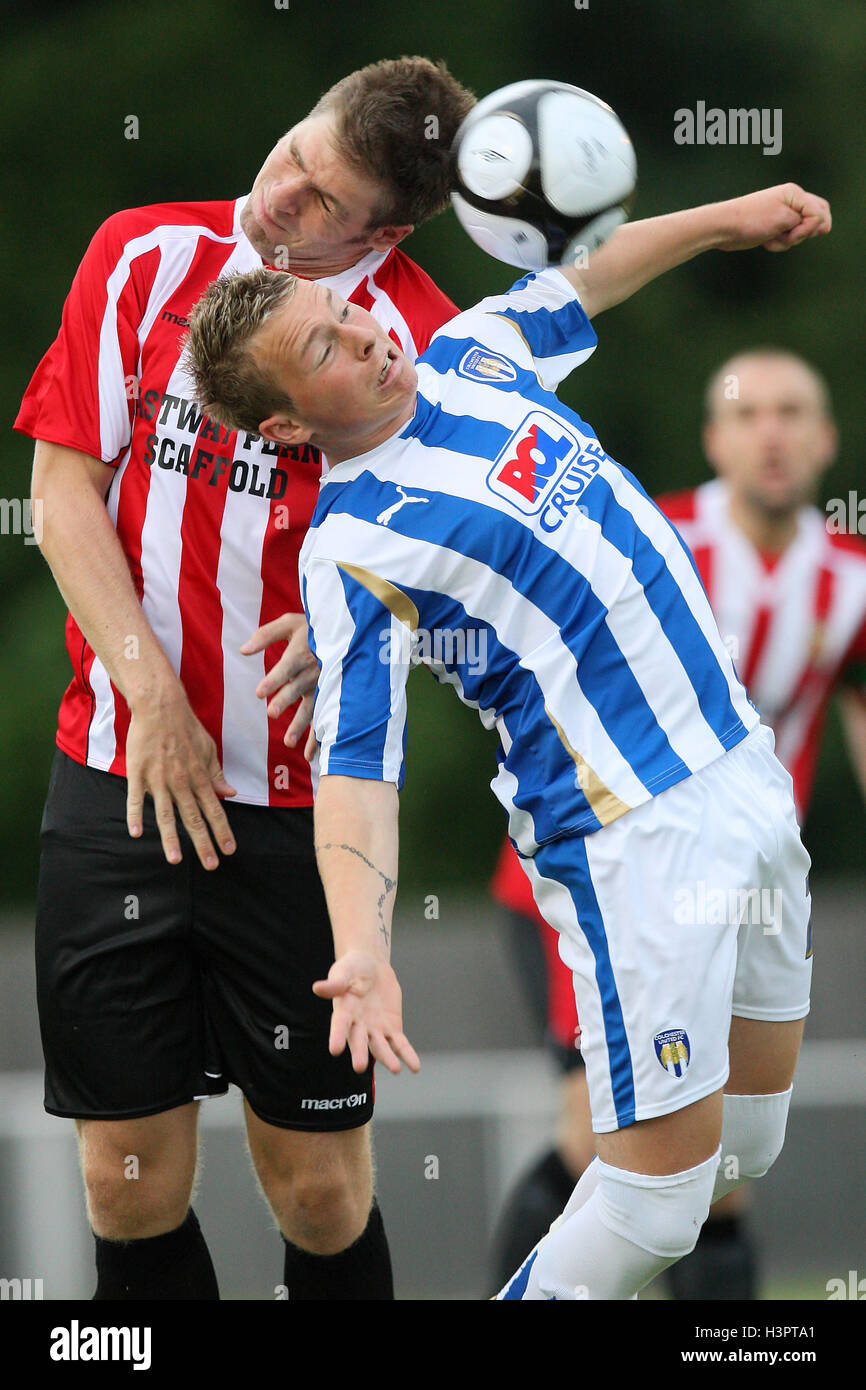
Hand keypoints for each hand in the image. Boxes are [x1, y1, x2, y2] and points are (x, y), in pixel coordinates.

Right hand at [126, 688, 236, 868]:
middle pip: (193, 819)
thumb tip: (231, 794)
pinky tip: (136, 833)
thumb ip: (217, 774)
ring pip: (165, 815)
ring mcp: (158, 780)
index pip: (214, 810)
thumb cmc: (186, 728)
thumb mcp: (209, 750)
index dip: (222, 831)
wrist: (160, 707)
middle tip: (211, 865)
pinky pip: (135, 799)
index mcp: (200, 777)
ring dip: (171, 839)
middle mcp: (181, 782)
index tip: (229, 850)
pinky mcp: (138, 774)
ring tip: (175, 860)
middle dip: (203, 844)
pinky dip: (135, 816)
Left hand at [241, 612, 319, 746]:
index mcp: (303, 652)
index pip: (286, 667)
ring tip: (287, 743)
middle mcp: (314, 671)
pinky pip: (325, 718)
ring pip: (312, 708)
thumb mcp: (290, 623)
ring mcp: (324, 686)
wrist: (348, 632)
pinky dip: (319, 737)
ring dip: (301, 725)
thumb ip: (266, 635)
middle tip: (271, 714)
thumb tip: (243, 650)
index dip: (274, 680)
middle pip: (297, 688)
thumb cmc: (312, 627)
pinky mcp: (330, 697)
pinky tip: (310, 755)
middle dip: (285, 701)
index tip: (259, 693)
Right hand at [313, 950, 420, 1075]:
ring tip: (396, 1068)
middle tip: (359, 1067)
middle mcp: (357, 1026)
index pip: (339, 1026)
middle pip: (359, 1041)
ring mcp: (375, 1030)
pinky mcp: (391, 1028)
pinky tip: (415, 1067)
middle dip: (360, 1053)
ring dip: (388, 1058)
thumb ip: (335, 983)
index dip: (337, 1036)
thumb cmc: (352, 968)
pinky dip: (407, 1055)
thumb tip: (317, 987)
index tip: (335, 1050)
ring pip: (381, 1047)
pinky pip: (399, 1044)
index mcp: (343, 1012)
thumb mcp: (343, 971)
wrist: (371, 966)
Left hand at [716, 183, 830, 252]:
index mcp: (795, 194)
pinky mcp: (776, 226)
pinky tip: (766, 242)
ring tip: (772, 238)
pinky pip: (789, 238)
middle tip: (789, 236)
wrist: (724, 228)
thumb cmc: (752, 220)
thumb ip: (808, 221)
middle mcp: (792, 201)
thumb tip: (826, 227)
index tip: (792, 234)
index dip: (810, 228)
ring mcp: (784, 214)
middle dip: (805, 233)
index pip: (820, 212)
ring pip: (802, 232)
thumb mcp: (784, 219)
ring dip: (789, 241)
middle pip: (816, 218)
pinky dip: (780, 243)